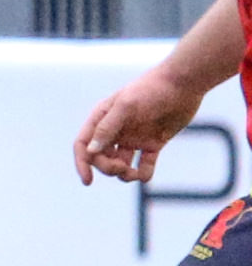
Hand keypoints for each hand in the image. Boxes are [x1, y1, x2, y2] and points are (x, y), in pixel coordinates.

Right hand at [78, 68, 208, 183]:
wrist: (183, 84)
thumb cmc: (151, 89)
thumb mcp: (125, 106)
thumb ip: (106, 128)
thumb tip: (91, 151)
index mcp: (102, 119)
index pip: (84, 145)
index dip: (82, 164)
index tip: (88, 181)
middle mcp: (115, 130)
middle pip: (101, 158)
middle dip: (107, 168)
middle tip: (121, 169)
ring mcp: (134, 138)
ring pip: (121, 164)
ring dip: (124, 174)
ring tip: (135, 174)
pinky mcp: (153, 144)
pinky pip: (144, 164)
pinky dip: (143, 174)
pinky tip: (145, 175)